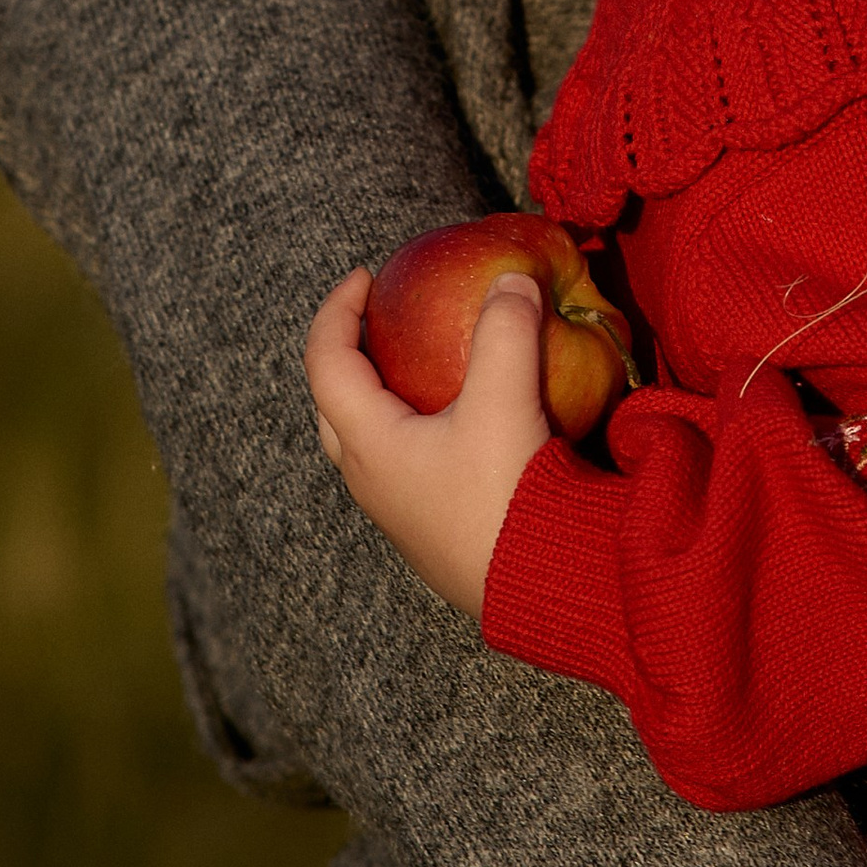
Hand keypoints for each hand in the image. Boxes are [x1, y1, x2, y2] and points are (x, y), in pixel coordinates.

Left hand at [303, 265, 552, 616]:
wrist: (540, 592)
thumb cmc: (505, 497)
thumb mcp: (506, 403)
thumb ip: (506, 332)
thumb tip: (511, 279)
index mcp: (369, 443)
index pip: (326, 362)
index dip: (336, 310)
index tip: (365, 275)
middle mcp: (370, 480)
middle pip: (334, 406)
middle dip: (349, 356)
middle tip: (380, 321)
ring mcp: (398, 512)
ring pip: (368, 441)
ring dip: (382, 398)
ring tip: (422, 368)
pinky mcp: (430, 531)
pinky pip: (405, 466)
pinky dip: (416, 428)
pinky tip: (463, 422)